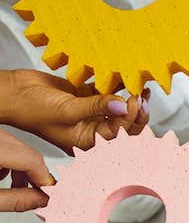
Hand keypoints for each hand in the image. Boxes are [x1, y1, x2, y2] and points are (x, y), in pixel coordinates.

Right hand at [0, 69, 146, 153]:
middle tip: (141, 97)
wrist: (13, 91)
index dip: (129, 118)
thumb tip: (123, 104)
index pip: (118, 134)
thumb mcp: (66, 111)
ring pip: (119, 109)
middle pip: (124, 125)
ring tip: (141, 89)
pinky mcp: (87, 97)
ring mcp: (91, 112)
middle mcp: (92, 129)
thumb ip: (96, 106)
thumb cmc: (30, 110)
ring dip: (131, 100)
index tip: (134, 101)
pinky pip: (107, 94)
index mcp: (87, 141)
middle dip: (136, 112)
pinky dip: (118, 88)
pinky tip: (127, 81)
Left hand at [0, 130, 52, 212]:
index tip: (48, 194)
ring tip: (12, 187)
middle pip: (27, 152)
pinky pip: (6, 142)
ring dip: (21, 167)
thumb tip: (42, 200)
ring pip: (18, 146)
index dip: (44, 179)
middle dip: (34, 175)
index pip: (31, 159)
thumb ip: (14, 200)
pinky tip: (0, 174)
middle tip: (34, 194)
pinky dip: (9, 159)